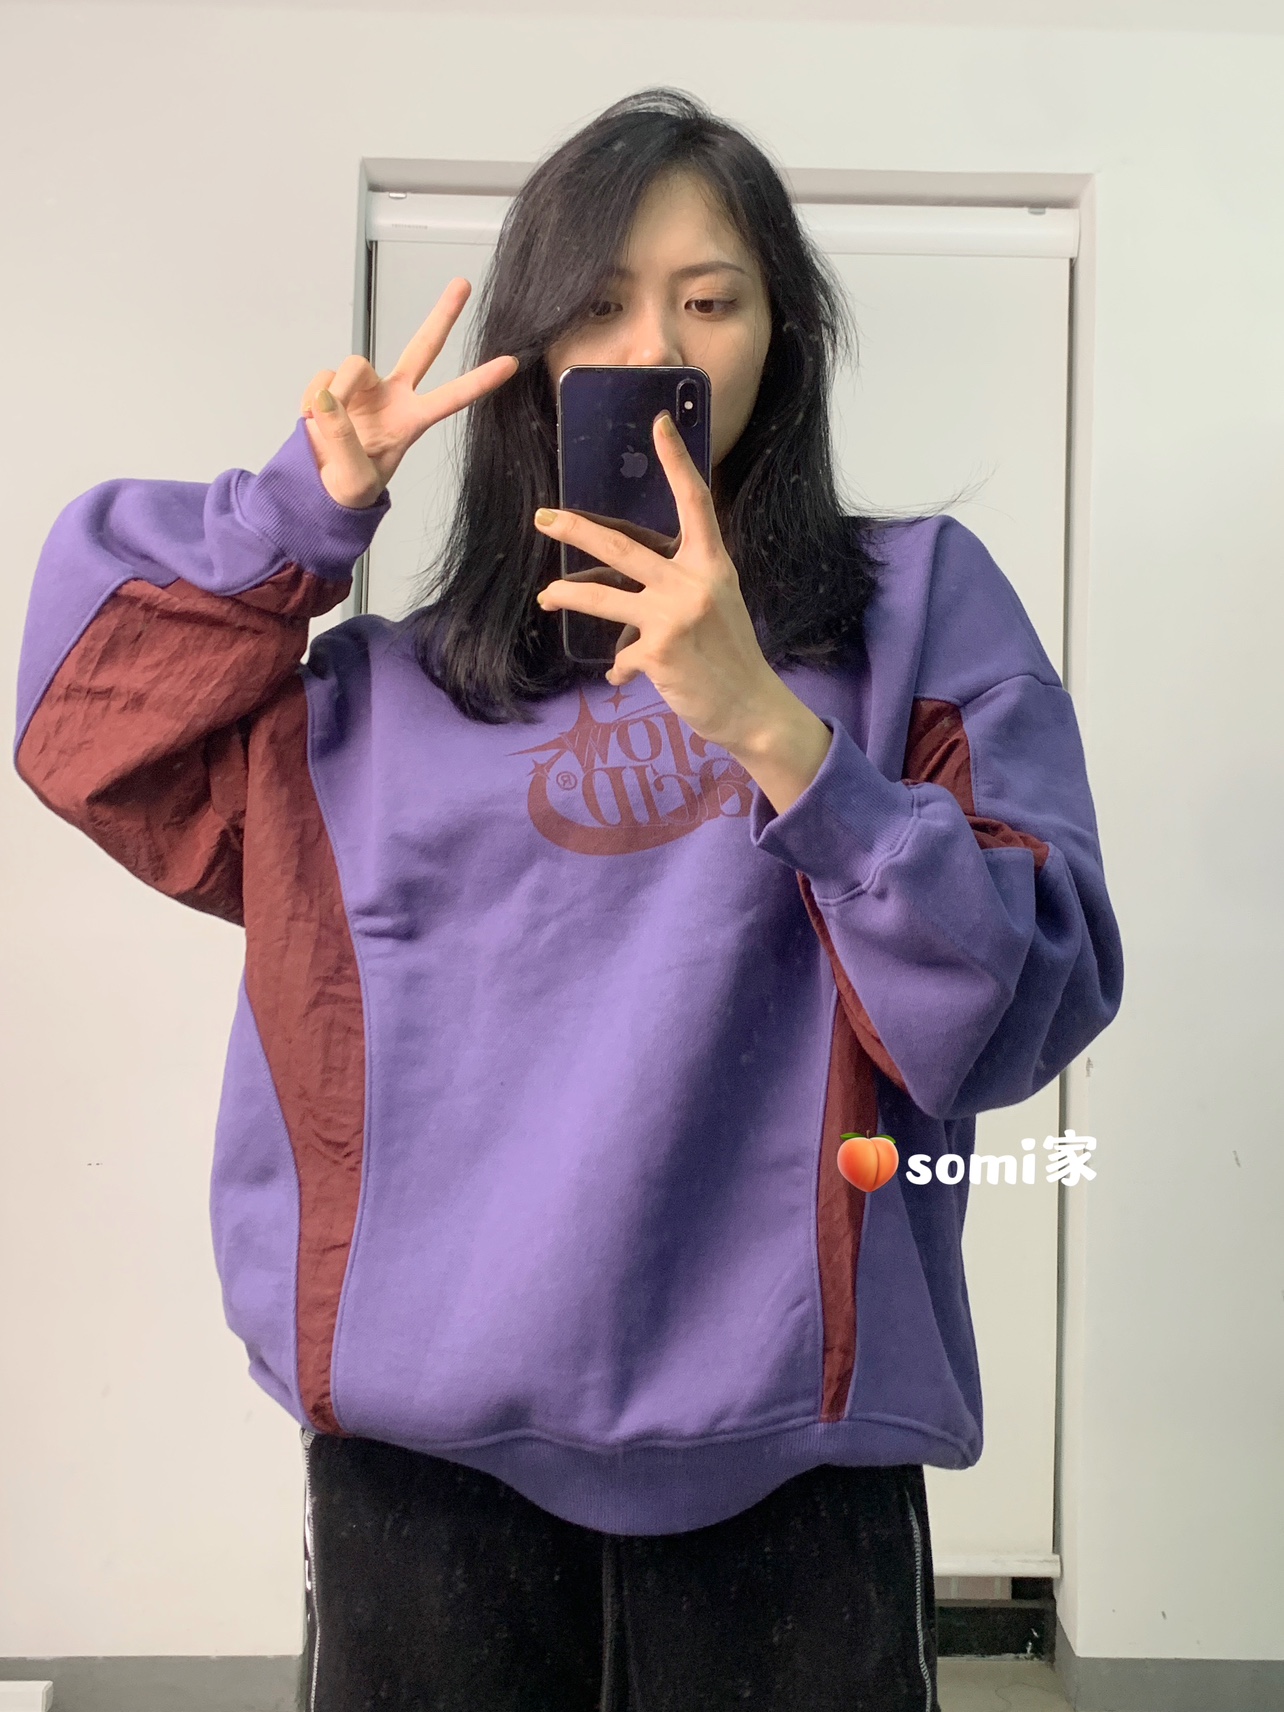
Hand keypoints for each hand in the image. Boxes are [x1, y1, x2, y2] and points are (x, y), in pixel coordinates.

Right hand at [300, 278, 517, 508]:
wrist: (320, 490)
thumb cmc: (349, 488)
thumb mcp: (353, 477)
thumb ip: (342, 439)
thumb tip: (328, 398)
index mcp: (411, 421)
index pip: (451, 398)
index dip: (480, 381)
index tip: (511, 363)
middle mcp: (393, 397)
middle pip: (422, 348)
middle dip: (442, 316)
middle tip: (463, 284)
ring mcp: (365, 389)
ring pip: (354, 365)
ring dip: (338, 391)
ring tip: (322, 419)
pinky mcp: (336, 386)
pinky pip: (323, 380)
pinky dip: (312, 399)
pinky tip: (311, 418)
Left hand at [533, 411, 784, 754]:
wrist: (752, 707)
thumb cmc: (732, 654)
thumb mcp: (718, 603)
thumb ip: (682, 581)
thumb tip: (629, 581)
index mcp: (712, 563)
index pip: (694, 502)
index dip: (676, 461)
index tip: (659, 422)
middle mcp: (693, 583)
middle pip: (623, 548)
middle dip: (577, 530)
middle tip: (544, 517)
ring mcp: (673, 617)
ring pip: (603, 599)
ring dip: (568, 596)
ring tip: (547, 597)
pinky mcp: (658, 653)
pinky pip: (620, 657)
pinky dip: (618, 669)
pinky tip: (621, 677)